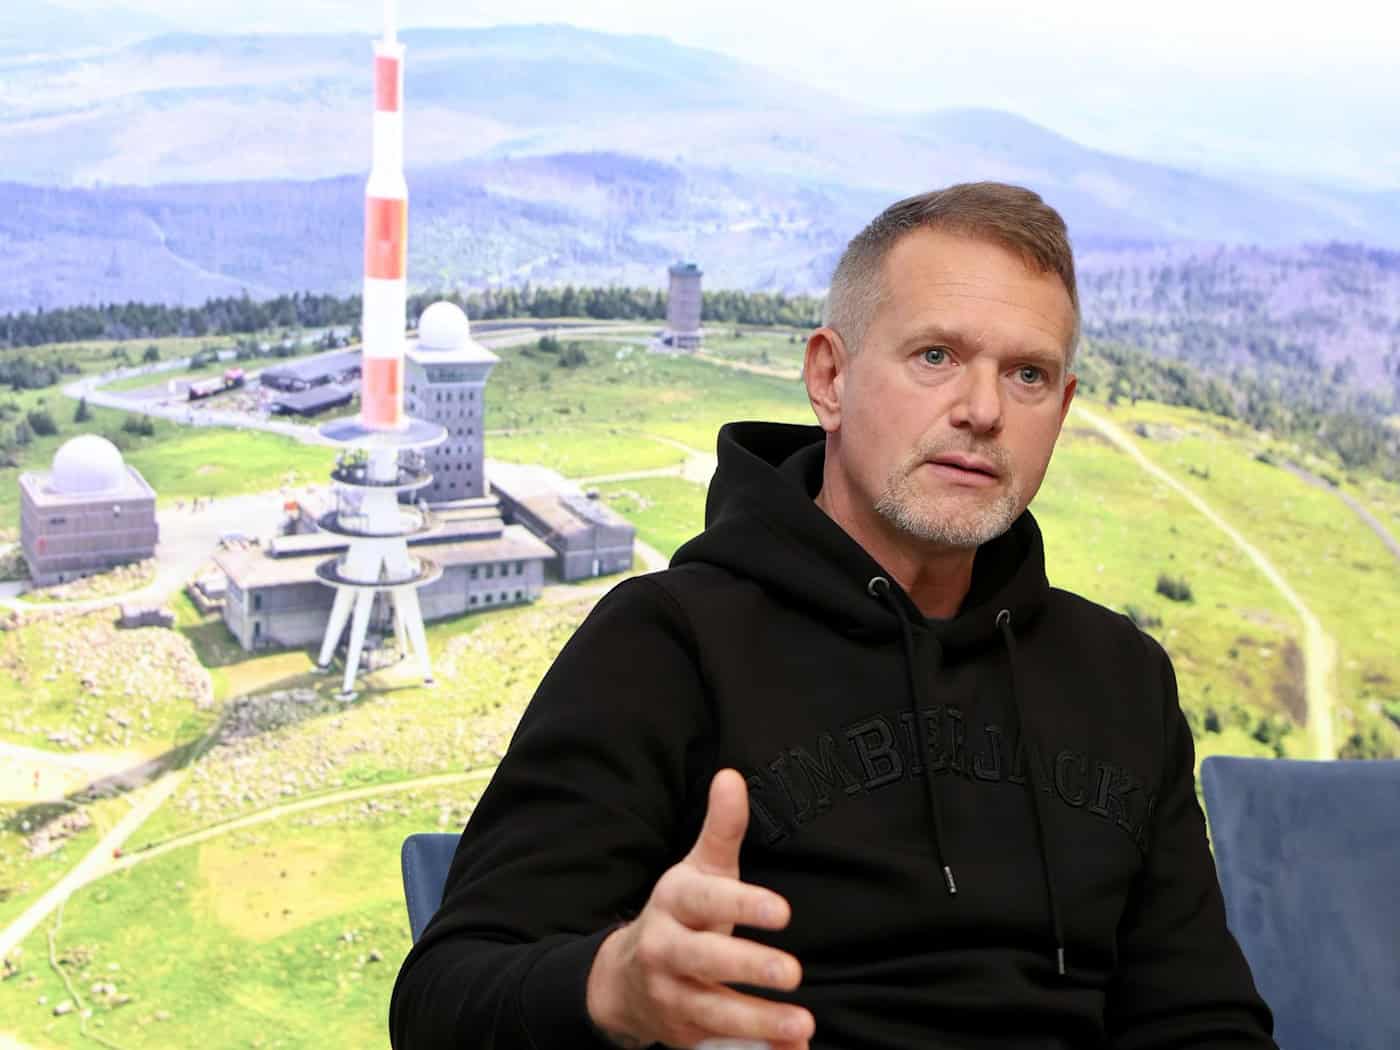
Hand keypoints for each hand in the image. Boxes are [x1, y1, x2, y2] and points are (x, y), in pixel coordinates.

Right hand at [586, 768, 813, 1048]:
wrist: (624, 978)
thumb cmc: (680, 915)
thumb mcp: (697, 871)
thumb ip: (721, 828)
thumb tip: (732, 775)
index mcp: (673, 902)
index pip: (705, 902)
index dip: (742, 905)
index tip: (782, 910)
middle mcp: (666, 949)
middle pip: (706, 959)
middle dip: (749, 967)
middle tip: (794, 972)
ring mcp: (671, 995)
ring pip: (713, 1010)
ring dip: (759, 1020)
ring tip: (803, 1024)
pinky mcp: (683, 1031)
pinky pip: (721, 1042)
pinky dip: (758, 1049)